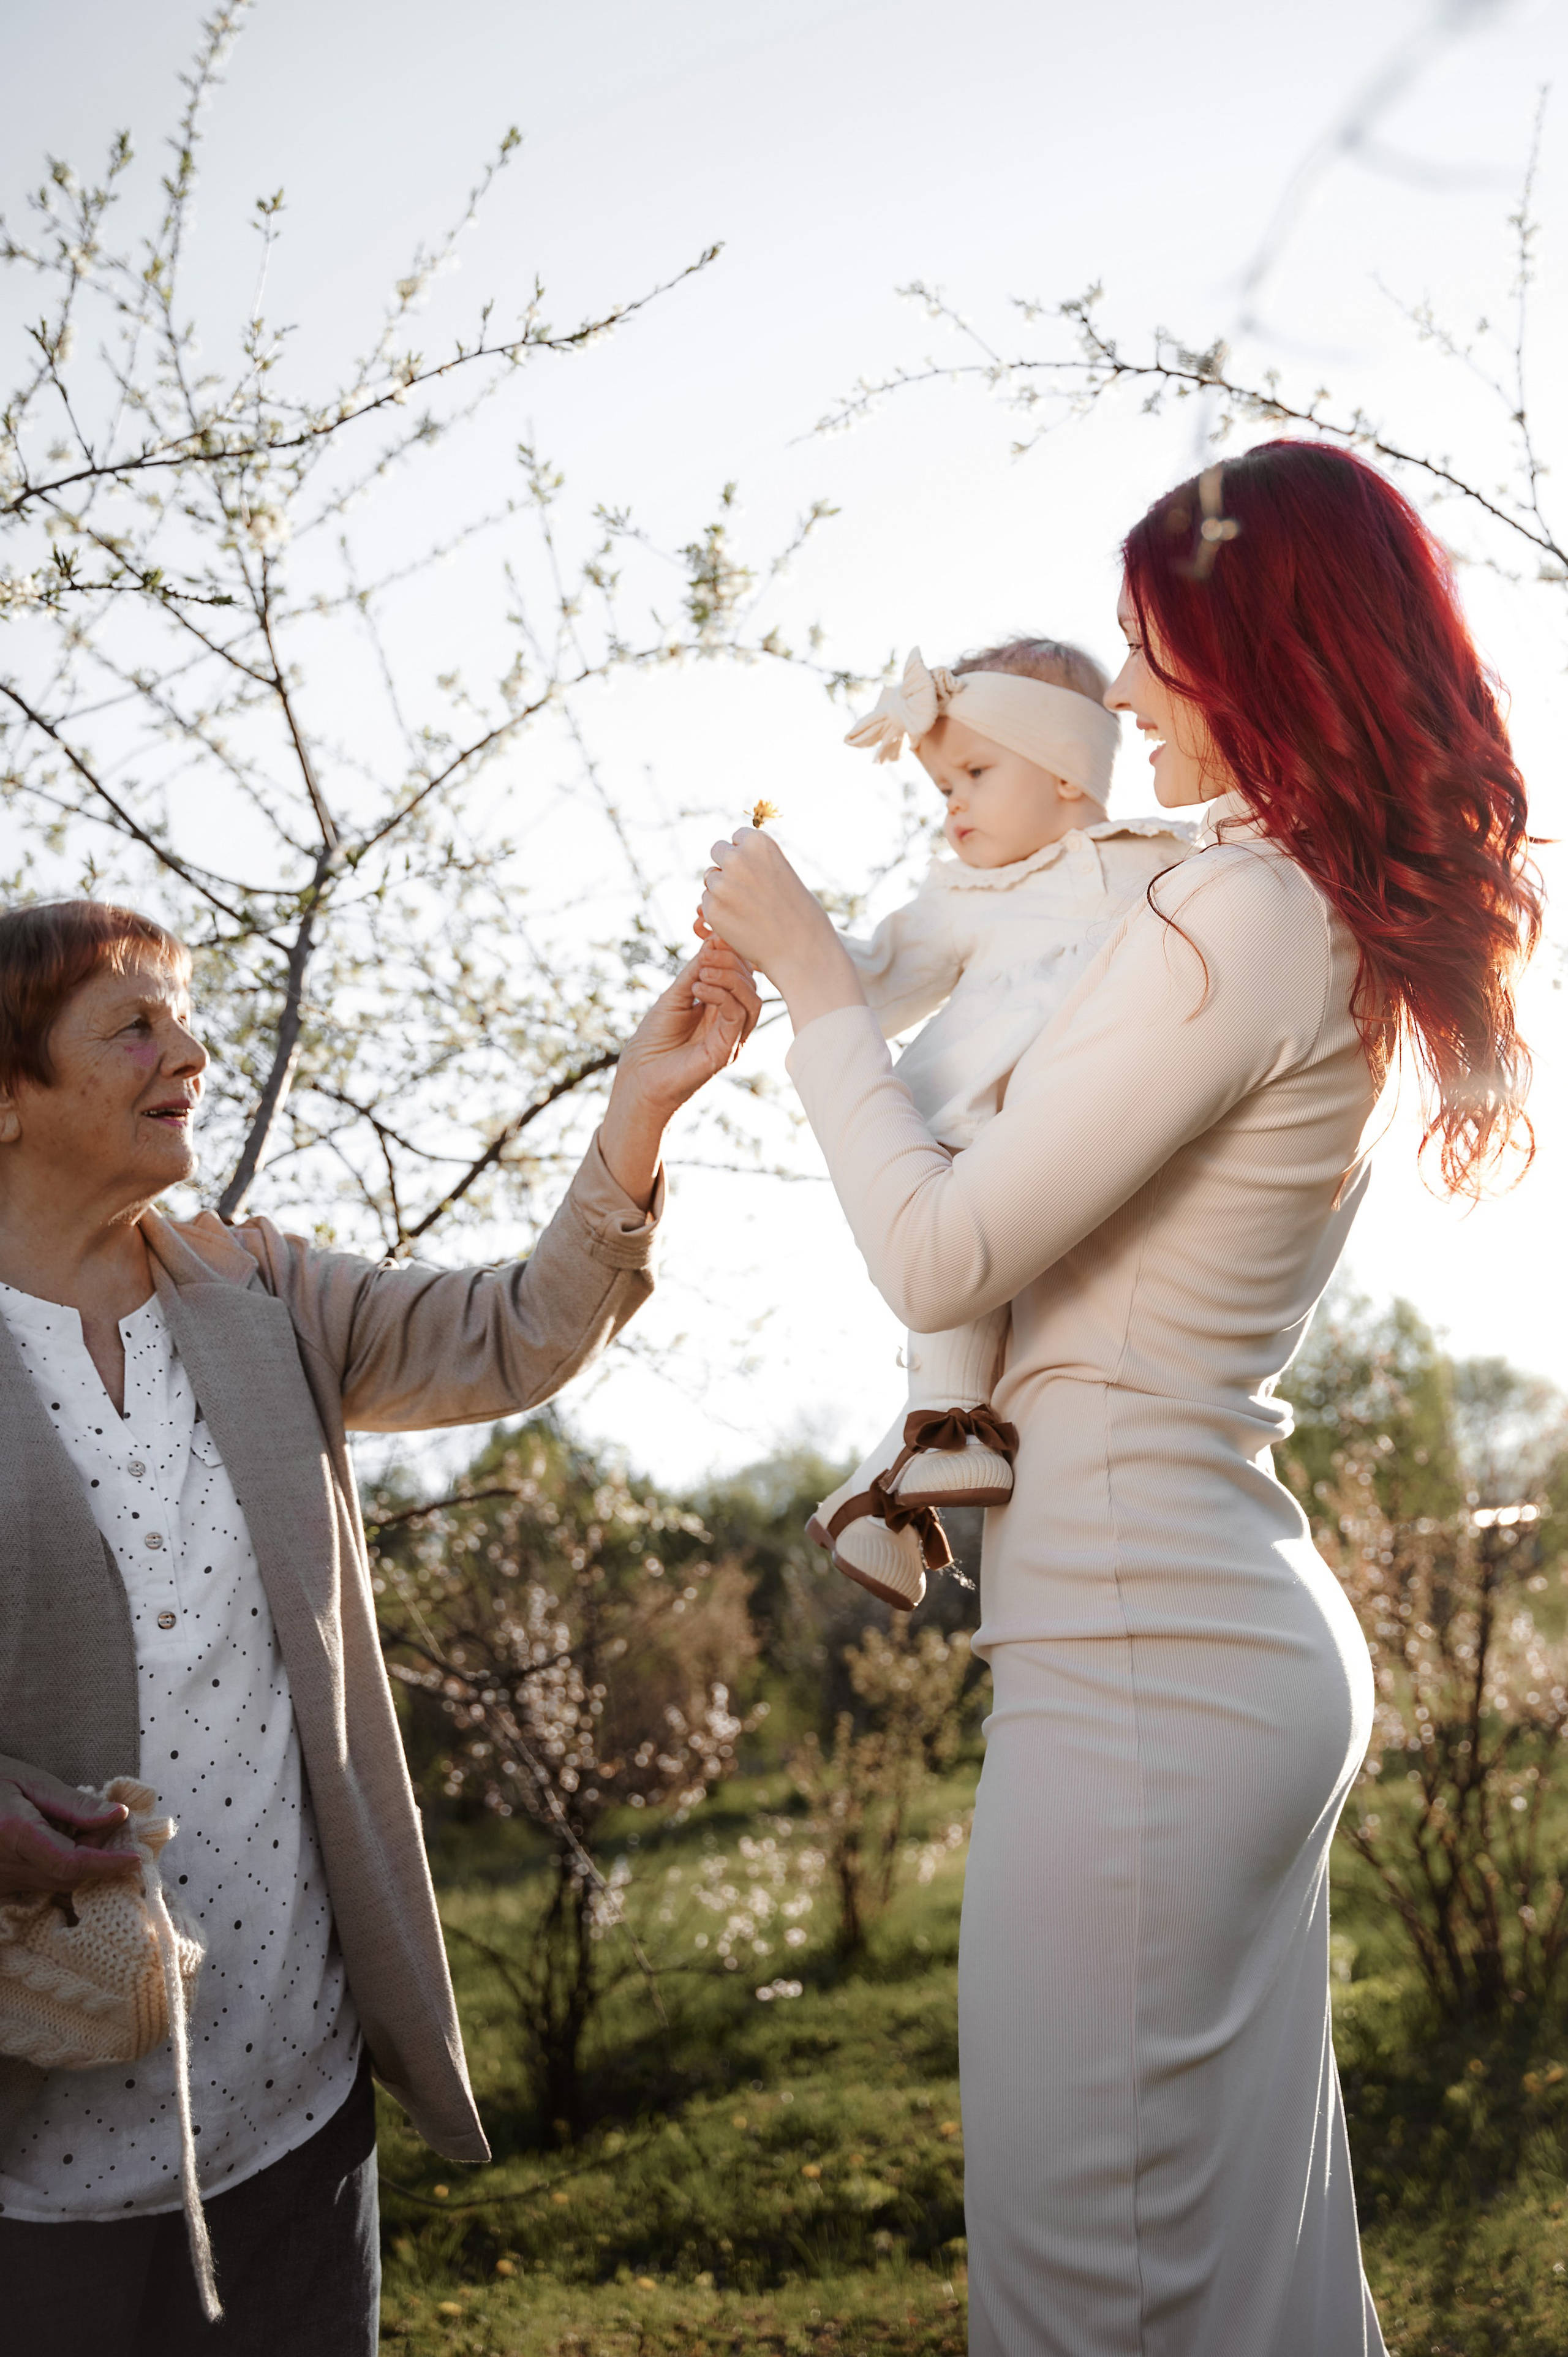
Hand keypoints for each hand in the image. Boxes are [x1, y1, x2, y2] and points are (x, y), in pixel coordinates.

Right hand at [0, 1756, 138, 1900]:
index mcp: (13, 1833)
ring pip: (52, 1884)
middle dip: (95, 1856)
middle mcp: (3, 1866)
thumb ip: (75, 1804)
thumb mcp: (31, 1781)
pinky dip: (55, 1868)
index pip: (70, 1863)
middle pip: (66, 1877)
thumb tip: (118, 1817)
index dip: (107, 1864)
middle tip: (100, 1823)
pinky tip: (51, 1840)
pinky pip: (35, 1884)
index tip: (134, 1860)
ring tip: (70, 1826)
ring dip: (76, 1862)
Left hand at [599, 943, 761, 1206]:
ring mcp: (732, 1038)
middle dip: (732, 962)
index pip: (741, 975)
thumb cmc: (653, 1041)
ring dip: (729, 977)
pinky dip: (721, 995)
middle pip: (751, 984)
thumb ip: (695, 971)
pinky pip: (738, 1016)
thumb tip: (713, 941)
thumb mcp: (674, 996)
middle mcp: (732, 1024)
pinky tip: (698, 989)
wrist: (639, 1079)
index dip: (732, 954)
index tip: (713, 937)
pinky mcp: (726, 1051)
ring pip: (752, 999)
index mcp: (721, 1009)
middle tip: (707, 955)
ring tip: (700, 973)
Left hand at [699, 828, 863, 1030]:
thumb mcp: (782, 872)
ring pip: (710, 878)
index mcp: (758, 843)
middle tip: (745, 888)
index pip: (737, 836)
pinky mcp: (712, 909)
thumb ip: (756, 861)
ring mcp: (721, 884)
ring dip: (721, 889)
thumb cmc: (798, 912)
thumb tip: (730, 858)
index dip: (745, 854)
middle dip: (727, 866)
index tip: (755, 870)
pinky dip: (718, 911)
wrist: (800, 949)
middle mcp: (736, 858)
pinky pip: (706, 902)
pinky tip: (740, 923)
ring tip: (748, 908)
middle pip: (717, 851)